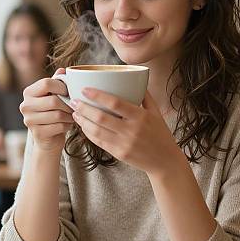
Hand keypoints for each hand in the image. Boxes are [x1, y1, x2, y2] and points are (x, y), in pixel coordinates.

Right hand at [19, 68, 74, 152]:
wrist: (49, 138)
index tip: (69, 92)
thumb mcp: (54, 95)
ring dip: (69, 115)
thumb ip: (57, 82)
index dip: (62, 87)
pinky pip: (59, 126)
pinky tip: (67, 125)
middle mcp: (25, 105)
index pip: (47, 83)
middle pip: (53, 101)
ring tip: (72, 115)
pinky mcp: (37, 133)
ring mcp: (29, 120)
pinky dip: (67, 125)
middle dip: (68, 104)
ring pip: (58, 115)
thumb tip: (63, 70)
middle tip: (74, 107)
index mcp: (28, 92)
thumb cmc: (53, 112)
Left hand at [70, 88, 184, 175]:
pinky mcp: (119, 154)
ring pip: (97, 131)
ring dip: (83, 121)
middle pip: (101, 117)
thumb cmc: (161, 134)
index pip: (115, 103)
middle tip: (74, 101)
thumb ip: (145, 96)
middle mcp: (131, 130)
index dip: (98, 96)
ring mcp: (124, 144)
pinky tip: (84, 126)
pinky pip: (99, 142)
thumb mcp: (156, 113)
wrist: (165, 161)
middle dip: (84, 108)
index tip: (85, 89)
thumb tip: (136, 79)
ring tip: (75, 113)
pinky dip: (89, 133)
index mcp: (140, 116)